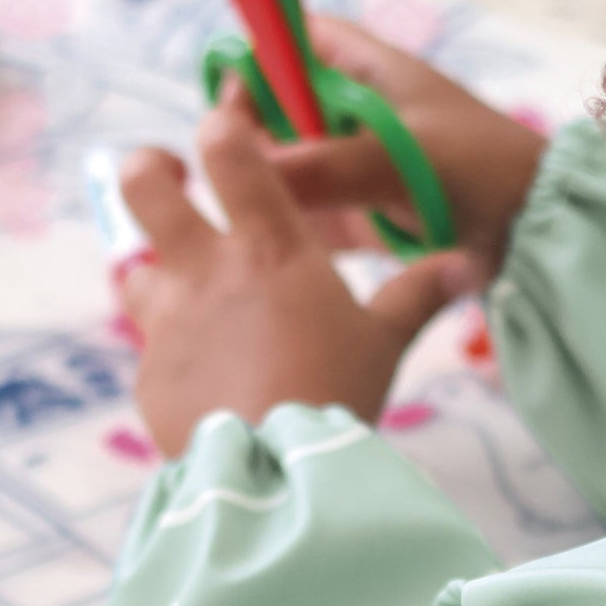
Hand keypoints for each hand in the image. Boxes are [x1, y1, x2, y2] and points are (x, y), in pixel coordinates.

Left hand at [119, 100, 461, 458]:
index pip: (226, 148)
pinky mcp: (151, 373)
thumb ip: (418, 296)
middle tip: (170, 181)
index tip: (230, 147)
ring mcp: (170, 319)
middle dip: (150, 170)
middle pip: (142, 183)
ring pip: (135, 269)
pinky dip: (179, 360)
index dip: (222, 132)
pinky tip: (213, 388)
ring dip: (159, 274)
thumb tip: (469, 264)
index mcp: (269, 248)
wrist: (274, 473)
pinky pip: (156, 352)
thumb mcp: (385, 344)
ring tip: (195, 300)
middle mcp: (206, 269)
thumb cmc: (337, 396)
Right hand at [266, 17, 547, 291]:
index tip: (234, 108)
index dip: (256, 65)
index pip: (289, 42)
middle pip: (279, 112)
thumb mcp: (402, 160)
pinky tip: (285, 255)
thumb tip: (251, 170)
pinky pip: (318, 220)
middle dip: (257, 142)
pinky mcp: (371, 218)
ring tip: (258, 224)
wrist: (545, 238)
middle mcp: (357, 114)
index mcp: (368, 70)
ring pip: (294, 171)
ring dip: (276, 194)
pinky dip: (302, 235)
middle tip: (242, 180)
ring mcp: (363, 168)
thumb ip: (327, 164)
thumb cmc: (484, 174)